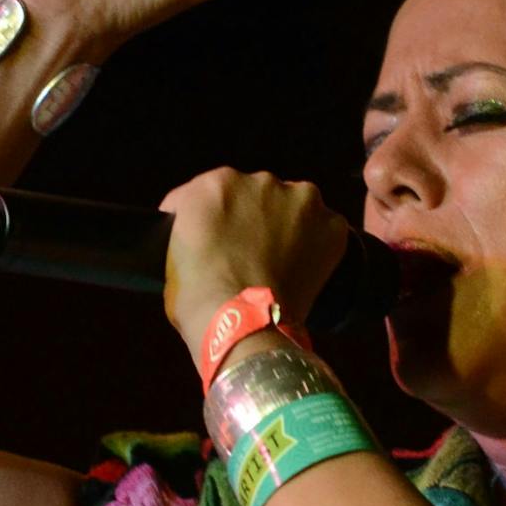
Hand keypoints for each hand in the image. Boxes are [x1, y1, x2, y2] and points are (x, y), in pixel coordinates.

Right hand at [157, 169, 348, 368]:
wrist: (246, 324)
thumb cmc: (198, 297)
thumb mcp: (173, 252)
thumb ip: (193, 228)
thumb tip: (208, 235)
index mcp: (215, 184)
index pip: (212, 194)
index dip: (214, 219)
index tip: (217, 240)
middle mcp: (260, 180)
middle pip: (257, 196)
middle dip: (254, 218)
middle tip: (252, 253)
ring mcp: (300, 200)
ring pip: (294, 207)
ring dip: (288, 225)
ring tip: (282, 262)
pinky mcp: (331, 224)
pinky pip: (325, 228)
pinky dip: (318, 244)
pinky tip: (306, 267)